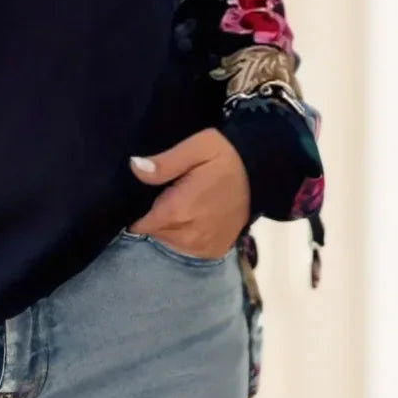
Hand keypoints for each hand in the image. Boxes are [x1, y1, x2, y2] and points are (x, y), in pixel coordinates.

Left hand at [127, 128, 250, 258]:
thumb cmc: (226, 156)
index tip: (144, 196)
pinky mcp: (215, 250)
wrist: (262, 172)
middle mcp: (189, 235)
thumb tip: (135, 168)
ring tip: (179, 204)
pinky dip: (184, 236)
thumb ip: (164, 163)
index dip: (138, 210)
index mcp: (179, 210)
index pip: (140, 224)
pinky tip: (191, 217)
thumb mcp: (196, 148)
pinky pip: (186, 248)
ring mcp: (203, 246)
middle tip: (166, 194)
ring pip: (168, 241)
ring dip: (168, 227)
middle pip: (154, 233)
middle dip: (153, 216)